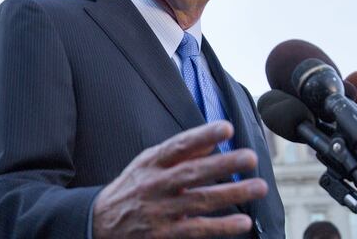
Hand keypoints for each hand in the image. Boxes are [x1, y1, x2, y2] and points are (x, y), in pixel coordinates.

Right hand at [92, 121, 267, 237]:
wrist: (97, 224)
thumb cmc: (132, 187)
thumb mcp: (148, 163)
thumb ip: (180, 152)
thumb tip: (212, 141)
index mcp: (152, 162)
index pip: (179, 145)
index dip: (203, 135)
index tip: (227, 128)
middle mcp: (155, 185)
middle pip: (193, 173)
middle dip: (225, 164)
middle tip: (251, 157)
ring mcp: (160, 211)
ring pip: (200, 201)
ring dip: (232, 194)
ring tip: (259, 187)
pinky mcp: (164, 235)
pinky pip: (197, 230)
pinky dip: (221, 226)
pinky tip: (242, 223)